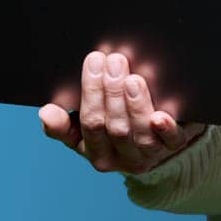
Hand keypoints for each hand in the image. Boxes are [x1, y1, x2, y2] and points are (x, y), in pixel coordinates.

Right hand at [39, 50, 207, 174]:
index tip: (93, 62)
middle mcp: (123, 158)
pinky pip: (172, 142)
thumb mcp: (85, 131)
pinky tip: (161, 116)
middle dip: (112, 93)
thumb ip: (63, 124)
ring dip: (135, 105)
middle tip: (114, 61)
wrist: (158, 145)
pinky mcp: (175, 148)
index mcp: (97, 153)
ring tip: (133, 79)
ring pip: (140, 134)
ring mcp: (150, 155)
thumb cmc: (114, 128)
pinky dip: (165, 129)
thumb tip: (46, 113)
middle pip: (115, 127)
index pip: (90, 124)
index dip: (91, 93)